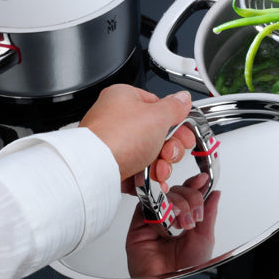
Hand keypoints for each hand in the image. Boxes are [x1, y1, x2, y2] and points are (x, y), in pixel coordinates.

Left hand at [79, 84, 196, 192]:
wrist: (94, 169)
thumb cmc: (118, 137)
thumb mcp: (158, 116)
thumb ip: (175, 107)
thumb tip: (183, 99)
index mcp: (124, 98)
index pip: (158, 107)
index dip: (175, 122)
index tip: (184, 133)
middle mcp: (116, 118)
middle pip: (156, 133)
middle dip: (169, 149)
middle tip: (169, 153)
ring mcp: (112, 143)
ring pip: (148, 154)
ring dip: (160, 165)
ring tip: (158, 170)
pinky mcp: (110, 165)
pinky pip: (136, 169)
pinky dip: (147, 177)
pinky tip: (152, 180)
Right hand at [125, 172, 219, 277]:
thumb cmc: (187, 269)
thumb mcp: (205, 237)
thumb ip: (208, 212)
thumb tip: (215, 193)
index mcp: (184, 221)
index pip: (188, 195)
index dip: (194, 185)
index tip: (202, 179)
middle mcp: (168, 219)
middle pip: (176, 192)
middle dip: (189, 199)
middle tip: (194, 216)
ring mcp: (153, 221)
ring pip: (163, 196)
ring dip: (177, 206)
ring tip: (182, 225)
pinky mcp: (138, 227)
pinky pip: (147, 207)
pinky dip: (161, 213)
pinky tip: (168, 226)